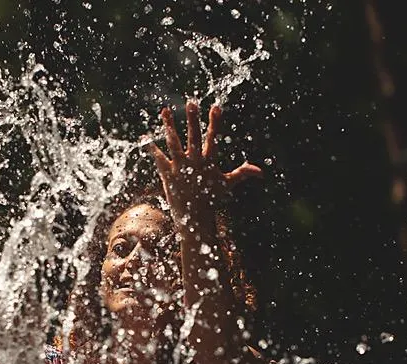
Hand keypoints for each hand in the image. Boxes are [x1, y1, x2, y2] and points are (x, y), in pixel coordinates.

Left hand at [146, 101, 261, 226]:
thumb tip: (261, 172)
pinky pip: (158, 158)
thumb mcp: (227, 184)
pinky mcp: (168, 174)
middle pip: (193, 136)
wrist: (195, 217)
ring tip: (165, 110)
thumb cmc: (211, 199)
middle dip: (193, 119)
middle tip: (191, 103)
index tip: (216, 107)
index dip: (215, 122)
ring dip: (169, 126)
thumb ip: (242, 173)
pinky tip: (144, 137)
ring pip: (173, 142)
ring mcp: (180, 167)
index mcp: (209, 161)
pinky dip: (151, 148)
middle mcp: (194, 162)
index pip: (213, 138)